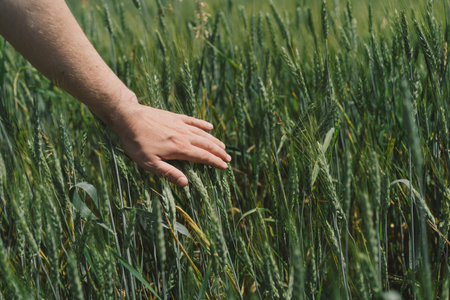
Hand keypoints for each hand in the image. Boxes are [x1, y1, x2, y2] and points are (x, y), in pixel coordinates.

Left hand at [110, 101, 230, 186]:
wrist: (128, 118)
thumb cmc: (136, 143)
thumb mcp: (149, 163)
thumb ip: (168, 173)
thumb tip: (185, 183)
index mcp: (179, 149)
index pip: (203, 157)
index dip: (215, 162)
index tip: (224, 167)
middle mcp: (184, 136)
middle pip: (206, 145)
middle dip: (219, 152)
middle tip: (228, 159)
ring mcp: (180, 125)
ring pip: (202, 134)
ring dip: (214, 140)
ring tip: (223, 146)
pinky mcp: (174, 117)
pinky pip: (193, 121)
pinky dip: (202, 124)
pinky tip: (210, 126)